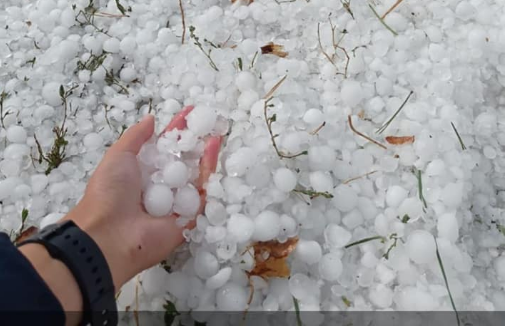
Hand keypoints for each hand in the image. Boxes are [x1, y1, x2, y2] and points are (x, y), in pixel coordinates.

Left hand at [64, 106, 220, 289]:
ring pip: (195, 173)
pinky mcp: (190, 215)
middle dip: (194, 140)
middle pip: (182, 159)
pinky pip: (203, 189)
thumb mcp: (118, 156)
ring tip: (216, 128)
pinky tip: (214, 146)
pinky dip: (209, 168)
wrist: (111, 236)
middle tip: (208, 119)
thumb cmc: (109, 193)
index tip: (188, 113)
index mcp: (141, 173)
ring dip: (205, 151)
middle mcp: (160, 186)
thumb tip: (151, 119)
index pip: (163, 147)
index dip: (175, 129)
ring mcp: (176, 200)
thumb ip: (136, 137)